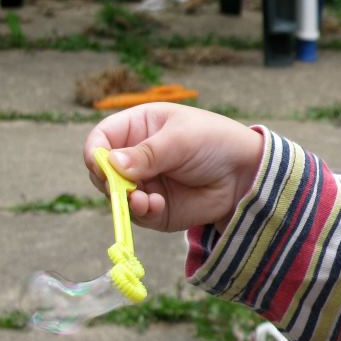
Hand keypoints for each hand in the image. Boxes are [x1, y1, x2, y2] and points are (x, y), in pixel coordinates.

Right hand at [84, 103, 263, 232]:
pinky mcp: (155, 207)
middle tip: (123, 186)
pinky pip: (136, 214)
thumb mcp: (181, 139)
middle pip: (101, 171)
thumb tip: (111, 164)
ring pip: (115, 196)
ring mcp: (143, 183)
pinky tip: (155, 205)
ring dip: (124, 200)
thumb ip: (148, 153)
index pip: (101, 138)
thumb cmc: (215, 142)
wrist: (245, 174)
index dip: (95, 152)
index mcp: (138, 127)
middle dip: (108, 181)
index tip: (100, 165)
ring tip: (144, 199)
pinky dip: (141, 212)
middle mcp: (135, 156)